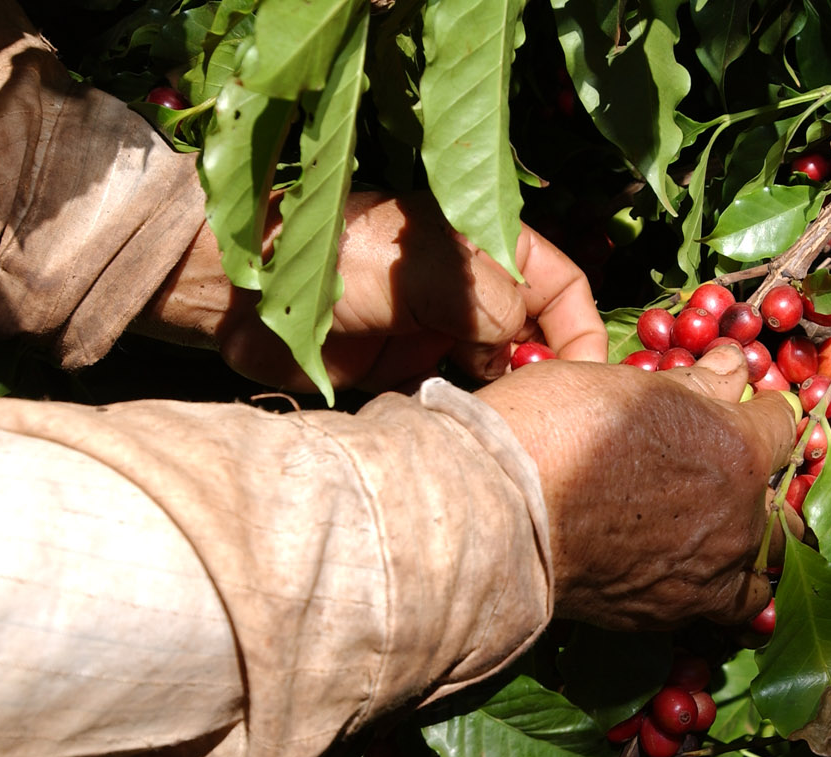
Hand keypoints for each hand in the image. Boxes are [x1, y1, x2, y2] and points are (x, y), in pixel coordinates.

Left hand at [141, 192, 607, 390]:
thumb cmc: (334, 259)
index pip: (561, 285)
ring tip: (511, 432)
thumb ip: (487, 301)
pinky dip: (471, 417)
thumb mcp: (424, 265)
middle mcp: (470, 290)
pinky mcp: (407, 371)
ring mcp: (439, 331)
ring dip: (510, 402)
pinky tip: (473, 436)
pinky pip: (458, 400)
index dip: (580, 331)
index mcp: (485, 245)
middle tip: (547, 417)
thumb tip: (519, 350)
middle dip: (549, 374)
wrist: (246, 299)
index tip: (584, 381)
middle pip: (537, 336)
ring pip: (500, 374)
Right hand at [476, 346, 798, 628]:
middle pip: (780, 503)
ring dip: (754, 548)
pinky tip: (696, 575)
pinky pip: (722, 610)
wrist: (502, 511)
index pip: (783, 424)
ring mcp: (708, 573)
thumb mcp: (629, 384)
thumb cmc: (557, 429)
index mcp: (738, 449)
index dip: (766, 411)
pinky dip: (720, 592)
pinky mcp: (670, 613)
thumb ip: (695, 384)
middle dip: (764, 487)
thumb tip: (735, 367)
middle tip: (732, 474)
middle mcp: (738, 517)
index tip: (750, 407)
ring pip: (763, 567)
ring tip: (727, 535)